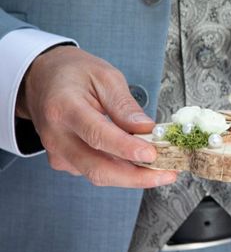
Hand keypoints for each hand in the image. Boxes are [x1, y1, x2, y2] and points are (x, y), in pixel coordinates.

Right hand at [16, 46, 177, 187]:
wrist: (41, 79)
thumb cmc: (73, 74)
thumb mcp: (105, 77)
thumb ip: (125, 106)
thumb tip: (148, 129)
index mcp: (64, 108)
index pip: (97, 135)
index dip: (127, 148)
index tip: (153, 154)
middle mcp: (56, 136)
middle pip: (97, 168)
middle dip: (136, 176)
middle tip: (168, 173)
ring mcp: (57, 152)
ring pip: (98, 174)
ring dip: (132, 177)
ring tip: (163, 170)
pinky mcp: (63, 161)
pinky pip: (94, 171)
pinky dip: (120, 171)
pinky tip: (140, 164)